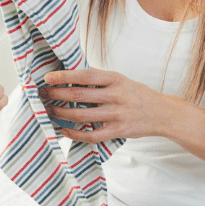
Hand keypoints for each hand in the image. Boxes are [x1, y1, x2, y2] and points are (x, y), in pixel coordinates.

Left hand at [38, 67, 164, 142]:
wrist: (162, 113)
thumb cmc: (136, 94)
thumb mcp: (120, 80)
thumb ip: (99, 77)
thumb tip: (71, 70)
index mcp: (115, 79)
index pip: (85, 75)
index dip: (64, 76)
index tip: (48, 77)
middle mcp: (116, 95)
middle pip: (79, 96)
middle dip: (56, 95)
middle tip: (42, 94)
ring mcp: (117, 114)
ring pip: (82, 116)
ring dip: (61, 114)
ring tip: (49, 111)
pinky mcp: (118, 131)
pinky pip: (91, 135)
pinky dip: (74, 133)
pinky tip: (63, 130)